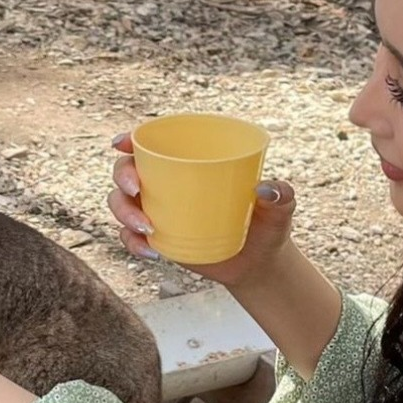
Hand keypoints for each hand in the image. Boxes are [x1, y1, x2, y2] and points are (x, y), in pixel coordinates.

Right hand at [106, 132, 297, 287]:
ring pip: (120, 203)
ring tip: (149, 229)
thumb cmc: (268, 225)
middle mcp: (166, 182)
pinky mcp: (156, 239)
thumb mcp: (280, 208)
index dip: (130, 140)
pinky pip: (130, 237)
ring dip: (125, 213)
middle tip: (138, 189)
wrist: (259, 263)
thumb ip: (281, 195)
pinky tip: (152, 252)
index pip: (153, 144)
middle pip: (126, 170)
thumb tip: (264, 189)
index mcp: (190, 162)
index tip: (122, 142)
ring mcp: (157, 211)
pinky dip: (133, 243)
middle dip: (123, 175)